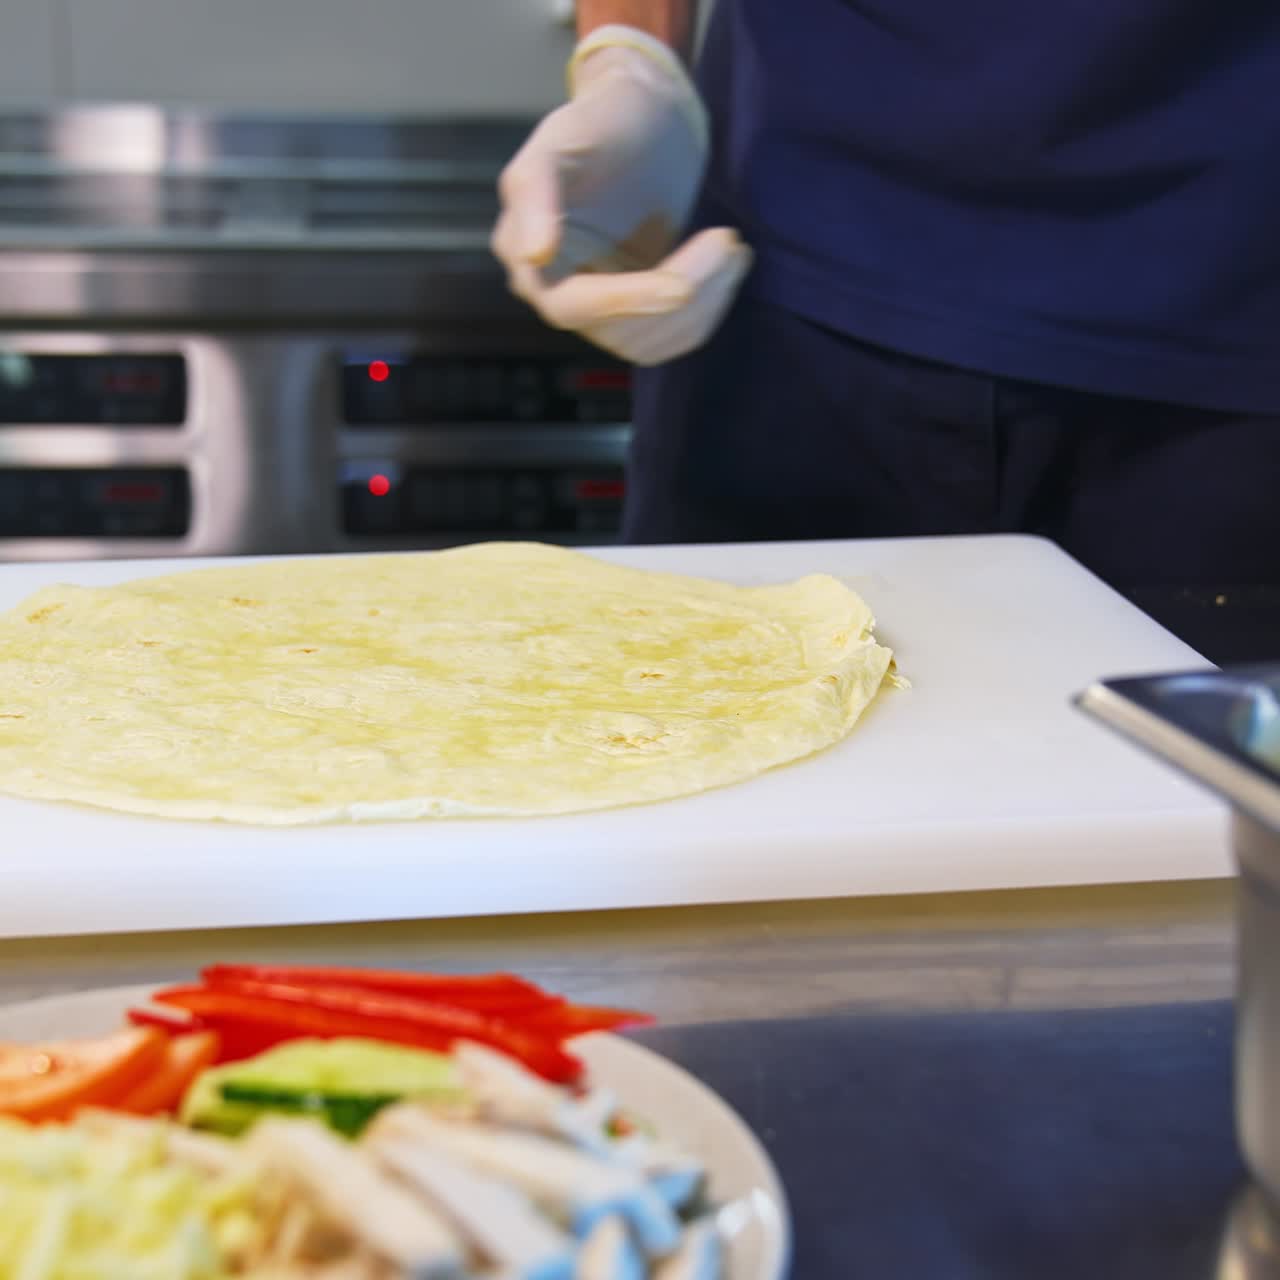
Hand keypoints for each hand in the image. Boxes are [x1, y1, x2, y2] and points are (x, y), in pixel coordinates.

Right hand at [491, 26, 751, 364]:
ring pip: (648, 342)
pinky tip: (727, 267)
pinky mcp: (634, 317)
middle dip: (680, 293)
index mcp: (522, 250)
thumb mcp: (564, 134)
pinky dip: (707, 311)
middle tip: (727, 240)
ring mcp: (594, 310)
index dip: (626, 301)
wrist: (647, 119)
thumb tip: (533, 255)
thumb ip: (537, 188)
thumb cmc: (604, 118)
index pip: (571, 305)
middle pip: (617, 329)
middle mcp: (551, 289)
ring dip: (702, 303)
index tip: (682, 287)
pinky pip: (669, 339)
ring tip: (733, 246)